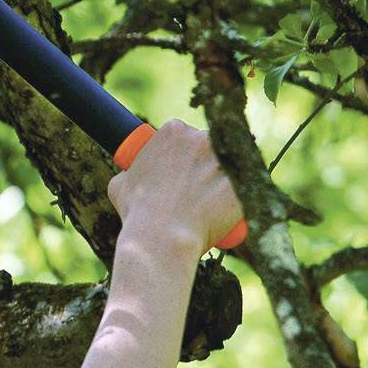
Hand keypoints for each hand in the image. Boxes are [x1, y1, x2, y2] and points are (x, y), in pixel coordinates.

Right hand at [106, 119, 243, 252]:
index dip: (181, 153)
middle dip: (205, 162)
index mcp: (172, 131)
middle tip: (196, 187)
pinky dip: (241, 194)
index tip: (180, 169)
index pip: (183, 134)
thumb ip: (130, 171)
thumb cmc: (138, 212)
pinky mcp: (244, 181)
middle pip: (209, 144)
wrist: (162, 237)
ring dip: (225, 176)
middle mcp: (202, 137)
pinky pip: (247, 184)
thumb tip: (132, 173)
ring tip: (212, 201)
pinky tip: (228, 209)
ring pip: (231, 163)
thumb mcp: (120, 184)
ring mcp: (226, 158)